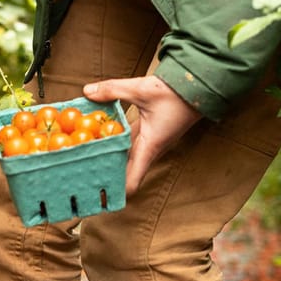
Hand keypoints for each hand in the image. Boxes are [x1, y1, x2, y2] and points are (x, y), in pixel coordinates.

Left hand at [83, 75, 200, 193]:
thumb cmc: (176, 92)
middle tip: (82, 177)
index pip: (132, 181)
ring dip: (110, 160)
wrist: (199, 86)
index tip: (97, 193)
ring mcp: (151, 143)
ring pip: (127, 158)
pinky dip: (117, 144)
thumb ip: (113, 90)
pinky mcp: (150, 134)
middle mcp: (150, 149)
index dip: (115, 191)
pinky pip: (130, 145)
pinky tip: (101, 137)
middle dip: (106, 176)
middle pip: (125, 173)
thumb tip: (87, 92)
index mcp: (149, 147)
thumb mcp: (142, 89)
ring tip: (86, 160)